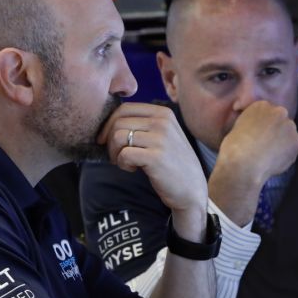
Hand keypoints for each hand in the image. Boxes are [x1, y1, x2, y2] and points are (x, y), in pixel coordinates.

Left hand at [97, 102, 207, 238]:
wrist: (191, 189)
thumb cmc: (171, 163)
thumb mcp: (162, 135)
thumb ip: (143, 124)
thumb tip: (109, 121)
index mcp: (163, 113)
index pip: (125, 108)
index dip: (109, 124)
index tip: (106, 140)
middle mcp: (162, 122)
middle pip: (118, 122)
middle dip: (110, 141)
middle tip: (116, 156)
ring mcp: (160, 138)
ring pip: (118, 136)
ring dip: (115, 153)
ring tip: (126, 163)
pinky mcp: (156, 157)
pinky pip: (124, 154)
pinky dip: (122, 163)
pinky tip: (133, 169)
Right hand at [208, 100, 297, 225]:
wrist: (243, 164)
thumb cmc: (233, 148)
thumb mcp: (237, 127)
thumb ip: (252, 124)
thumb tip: (257, 130)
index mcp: (261, 105)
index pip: (267, 112)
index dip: (264, 125)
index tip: (259, 135)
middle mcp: (279, 111)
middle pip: (280, 121)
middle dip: (276, 131)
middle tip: (266, 145)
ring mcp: (290, 126)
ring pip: (288, 134)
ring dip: (282, 142)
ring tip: (270, 156)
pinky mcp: (297, 141)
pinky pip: (293, 148)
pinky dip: (287, 154)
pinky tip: (275, 161)